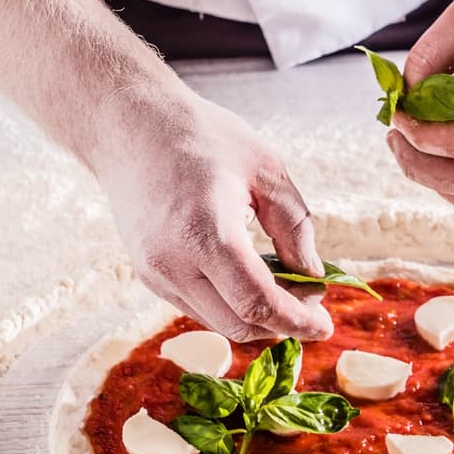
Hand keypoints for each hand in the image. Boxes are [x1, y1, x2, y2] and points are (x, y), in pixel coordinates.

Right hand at [94, 86, 333, 341]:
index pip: (257, 303)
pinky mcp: (149, 276)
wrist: (129, 127)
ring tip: (286, 289)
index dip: (297, 322)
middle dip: (282, 324)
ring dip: (258, 318)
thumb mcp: (266, 169)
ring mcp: (156, 274)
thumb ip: (294, 228)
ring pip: (219, 323)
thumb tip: (313, 277)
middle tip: (312, 307)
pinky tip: (253, 281)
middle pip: (239, 325)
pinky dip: (232, 306)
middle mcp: (173, 263)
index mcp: (204, 232)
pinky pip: (200, 309)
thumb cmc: (202, 138)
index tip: (324, 326)